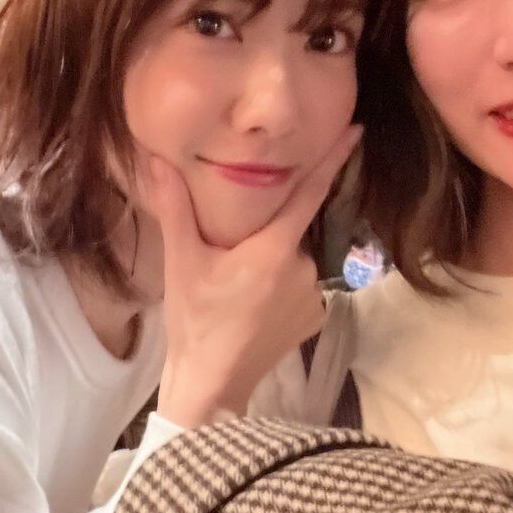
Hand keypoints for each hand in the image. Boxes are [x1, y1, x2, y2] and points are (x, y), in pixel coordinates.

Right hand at [152, 126, 361, 428]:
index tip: (355, 129)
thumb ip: (175, 208)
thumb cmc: (194, 320)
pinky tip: (257, 306)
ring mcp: (315, 295)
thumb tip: (157, 159)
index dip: (333, 159)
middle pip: (291, 230)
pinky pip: (303, 287)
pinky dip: (284, 288)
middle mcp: (304, 268)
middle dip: (268, 234)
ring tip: (239, 289)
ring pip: (295, 260)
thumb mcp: (182, 262)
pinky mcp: (318, 317)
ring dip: (274, 264)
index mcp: (272, 249)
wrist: (212, 383)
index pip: (310, 192)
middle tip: (232, 259)